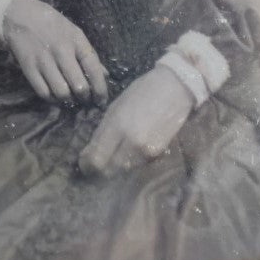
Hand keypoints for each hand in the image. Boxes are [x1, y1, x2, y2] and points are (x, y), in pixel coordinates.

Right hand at [1, 0, 108, 105]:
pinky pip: (44, 93)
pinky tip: (56, 97)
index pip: (94, 69)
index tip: (101, 101)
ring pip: (62, 93)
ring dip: (69, 101)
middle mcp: (61, 51)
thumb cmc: (51, 23)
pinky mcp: (29, 68)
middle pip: (78, 86)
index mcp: (76, 40)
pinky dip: (52, 100)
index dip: (100, 89)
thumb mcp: (74, 32)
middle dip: (85, 98)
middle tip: (86, 101)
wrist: (19, 15)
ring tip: (71, 100)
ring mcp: (44, 61)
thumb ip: (89, 54)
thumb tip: (105, 76)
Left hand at [77, 65, 194, 177]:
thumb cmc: (142, 92)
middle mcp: (131, 142)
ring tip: (111, 157)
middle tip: (94, 164)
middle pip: (108, 171)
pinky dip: (129, 163)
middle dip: (98, 170)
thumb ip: (102, 131)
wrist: (175, 88)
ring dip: (114, 167)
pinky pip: (136, 166)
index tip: (84, 163)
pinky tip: (128, 152)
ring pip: (122, 171)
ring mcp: (146, 151)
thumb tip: (89, 153)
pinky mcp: (157, 154)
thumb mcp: (116, 107)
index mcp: (117, 126)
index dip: (86, 165)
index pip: (96, 160)